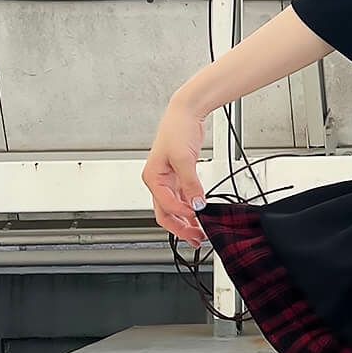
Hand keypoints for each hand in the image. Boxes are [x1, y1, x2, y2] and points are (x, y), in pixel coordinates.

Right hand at [142, 97, 207, 245]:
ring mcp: (168, 180)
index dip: (182, 216)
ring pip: (174, 209)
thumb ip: (191, 184)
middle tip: (196, 239)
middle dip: (180, 228)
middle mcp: (157, 181)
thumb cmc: (178, 129)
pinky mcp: (179, 177)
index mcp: (152, 177)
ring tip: (199, 233)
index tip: (198, 220)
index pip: (165, 206)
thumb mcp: (184, 159)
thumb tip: (197, 205)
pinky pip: (182, 199)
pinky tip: (199, 216)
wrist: (186, 113)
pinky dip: (190, 209)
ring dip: (186, 222)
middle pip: (166, 213)